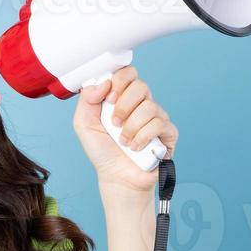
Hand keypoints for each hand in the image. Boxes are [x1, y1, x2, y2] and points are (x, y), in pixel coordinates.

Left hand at [73, 65, 177, 192]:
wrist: (116, 177)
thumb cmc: (102, 151)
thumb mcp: (83, 123)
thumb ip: (87, 99)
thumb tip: (103, 82)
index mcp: (122, 98)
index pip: (128, 73)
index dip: (119, 81)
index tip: (108, 98)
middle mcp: (141, 105)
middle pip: (141, 86)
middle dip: (123, 105)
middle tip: (114, 123)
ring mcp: (156, 118)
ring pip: (149, 107)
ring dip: (131, 127)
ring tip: (123, 141)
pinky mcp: (168, 133)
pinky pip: (159, 124)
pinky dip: (142, 137)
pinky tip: (135, 147)